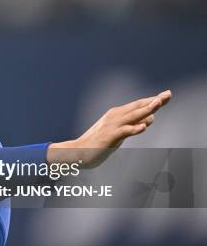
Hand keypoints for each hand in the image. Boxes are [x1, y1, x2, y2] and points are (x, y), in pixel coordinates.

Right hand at [47, 90, 171, 166]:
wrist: (77, 151)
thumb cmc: (99, 143)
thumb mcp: (120, 133)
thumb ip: (134, 125)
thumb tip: (151, 118)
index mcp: (117, 114)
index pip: (138, 105)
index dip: (153, 99)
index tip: (167, 95)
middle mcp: (115, 117)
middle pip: (138, 107)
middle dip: (154, 101)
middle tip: (168, 94)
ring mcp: (112, 126)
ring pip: (132, 116)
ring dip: (146, 109)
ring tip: (158, 103)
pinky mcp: (109, 137)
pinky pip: (123, 132)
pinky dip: (133, 129)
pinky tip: (143, 127)